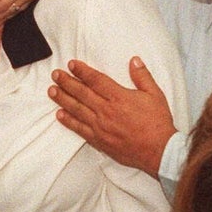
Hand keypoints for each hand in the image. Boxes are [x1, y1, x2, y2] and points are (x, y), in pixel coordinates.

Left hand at [48, 56, 175, 173]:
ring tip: (52, 91)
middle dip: (67, 82)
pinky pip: (79, 129)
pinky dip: (68, 121)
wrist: (159, 151)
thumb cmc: (158, 123)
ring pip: (77, 110)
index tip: (71, 65)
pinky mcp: (99, 140)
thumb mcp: (155, 95)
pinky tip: (59, 115)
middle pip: (82, 93)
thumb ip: (142, 76)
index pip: (96, 80)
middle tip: (55, 75)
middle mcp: (106, 111)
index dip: (82, 71)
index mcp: (119, 97)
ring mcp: (100, 126)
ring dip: (63, 99)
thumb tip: (134, 60)